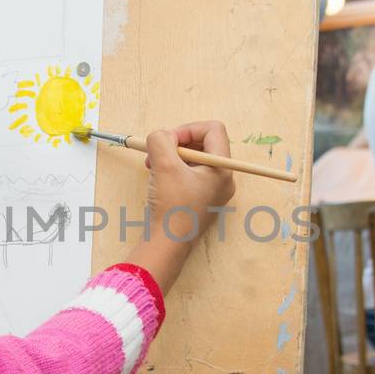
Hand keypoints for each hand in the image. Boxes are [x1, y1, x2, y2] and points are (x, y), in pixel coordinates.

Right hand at [143, 121, 236, 238]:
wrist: (167, 245)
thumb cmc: (171, 209)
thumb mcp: (164, 166)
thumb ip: (161, 140)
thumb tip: (161, 135)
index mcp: (222, 169)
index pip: (213, 130)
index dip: (188, 128)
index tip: (168, 140)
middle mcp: (223, 179)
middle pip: (204, 143)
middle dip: (177, 142)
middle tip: (157, 151)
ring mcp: (213, 190)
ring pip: (194, 158)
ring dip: (171, 155)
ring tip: (152, 164)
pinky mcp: (201, 199)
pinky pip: (190, 174)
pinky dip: (173, 169)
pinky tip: (157, 177)